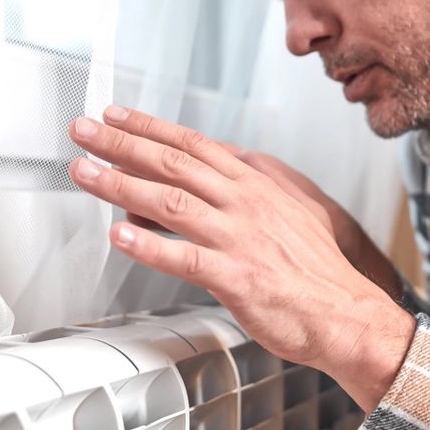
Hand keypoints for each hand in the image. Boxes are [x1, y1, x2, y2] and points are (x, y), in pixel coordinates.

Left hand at [68, 107, 414, 413]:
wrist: (346, 314)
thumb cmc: (317, 272)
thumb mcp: (292, 211)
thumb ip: (253, 190)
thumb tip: (222, 173)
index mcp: (255, 186)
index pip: (193, 144)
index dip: (149, 126)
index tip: (115, 115)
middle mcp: (244, 204)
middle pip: (173, 162)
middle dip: (121, 143)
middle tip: (83, 131)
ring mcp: (240, 238)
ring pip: (170, 202)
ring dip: (120, 185)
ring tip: (85, 173)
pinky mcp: (237, 277)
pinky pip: (185, 257)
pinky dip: (148, 246)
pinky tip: (118, 236)